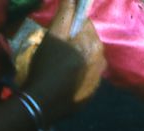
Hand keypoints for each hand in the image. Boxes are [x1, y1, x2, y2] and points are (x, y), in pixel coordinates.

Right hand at [26, 0, 105, 122]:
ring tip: (60, 65)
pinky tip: (65, 78)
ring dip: (78, 58)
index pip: (85, 24)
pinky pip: (87, 77)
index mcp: (94, 44)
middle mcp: (101, 61)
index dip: (71, 25)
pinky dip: (78, 74)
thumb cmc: (46, 66)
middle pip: (89, 42)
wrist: (43, 104)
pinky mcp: (90, 95)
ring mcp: (97, 80)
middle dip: (76, 42)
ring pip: (88, 59)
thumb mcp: (53, 35)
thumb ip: (65, 13)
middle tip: (57, 50)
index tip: (58, 32)